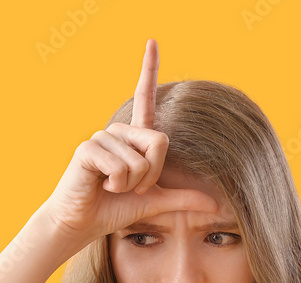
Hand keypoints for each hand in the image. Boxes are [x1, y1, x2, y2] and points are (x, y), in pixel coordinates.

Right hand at [40, 38, 218, 243]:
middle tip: (131, 186)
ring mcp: (102, 137)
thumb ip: (184, 199)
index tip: (152, 42)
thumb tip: (217, 205)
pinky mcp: (88, 149)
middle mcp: (119, 131)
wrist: (84, 223)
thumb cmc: (114, 209)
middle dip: (152, 174)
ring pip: (139, 161)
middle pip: (159, 142)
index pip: (144, 98)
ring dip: (131, 184)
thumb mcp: (156, 202)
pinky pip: (120, 167)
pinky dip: (117, 185)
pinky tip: (102, 185)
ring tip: (112, 186)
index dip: (148, 69)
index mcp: (134, 138)